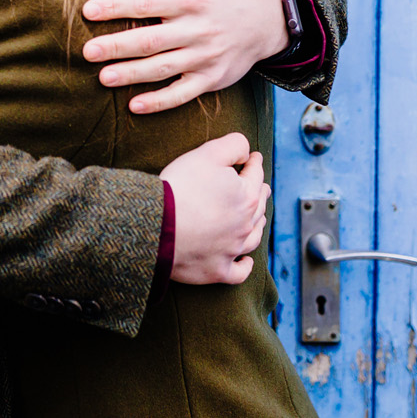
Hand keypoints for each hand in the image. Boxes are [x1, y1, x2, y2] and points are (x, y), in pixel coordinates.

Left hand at [81, 0, 290, 113]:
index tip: (88, 11)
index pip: (146, 2)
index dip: (115, 6)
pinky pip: (183, 93)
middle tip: (87, 51)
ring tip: (103, 77)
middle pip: (150, 40)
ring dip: (131, 74)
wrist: (263, 22)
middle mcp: (197, 29)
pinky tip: (135, 105)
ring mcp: (205, 56)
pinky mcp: (211, 78)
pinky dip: (159, 101)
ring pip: (162, 68)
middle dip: (116, 46)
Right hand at [160, 134, 269, 284]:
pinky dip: (245, 266)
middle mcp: (245, 225)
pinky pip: (239, 272)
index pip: (255, 174)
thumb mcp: (207, 153)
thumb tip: (246, 152)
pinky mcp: (217, 270)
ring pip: (254, 237)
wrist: (156, 226)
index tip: (253, 157)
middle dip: (260, 192)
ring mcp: (232, 250)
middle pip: (259, 206)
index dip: (254, 162)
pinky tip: (246, 261)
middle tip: (260, 185)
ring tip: (258, 218)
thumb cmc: (180, 187)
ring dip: (258, 225)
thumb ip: (233, 145)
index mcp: (247, 196)